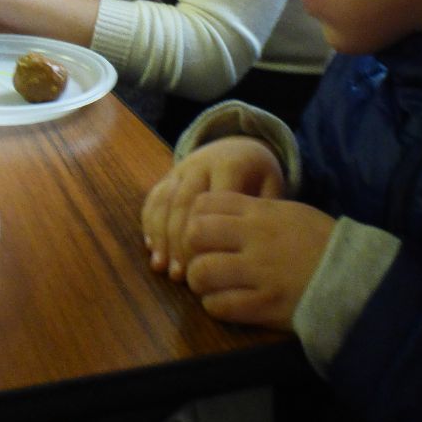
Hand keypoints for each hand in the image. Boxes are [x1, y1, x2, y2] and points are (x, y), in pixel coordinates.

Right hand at [143, 137, 283, 279]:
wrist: (239, 146)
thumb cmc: (259, 178)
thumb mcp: (271, 188)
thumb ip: (261, 215)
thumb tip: (248, 254)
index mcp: (229, 165)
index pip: (213, 202)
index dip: (207, 236)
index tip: (207, 266)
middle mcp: (201, 164)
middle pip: (183, 202)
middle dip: (178, 240)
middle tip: (178, 275)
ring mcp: (181, 168)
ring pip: (164, 201)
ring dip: (160, 236)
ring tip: (162, 267)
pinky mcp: (168, 175)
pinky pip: (154, 198)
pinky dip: (150, 224)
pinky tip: (152, 250)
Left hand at [181, 192, 334, 329]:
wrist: (356, 277)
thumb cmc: (321, 242)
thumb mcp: (288, 212)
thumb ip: (253, 211)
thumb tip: (217, 214)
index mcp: (260, 211)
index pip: (204, 203)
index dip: (195, 218)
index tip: (203, 233)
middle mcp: (255, 238)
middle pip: (195, 234)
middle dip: (191, 249)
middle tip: (201, 259)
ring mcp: (259, 273)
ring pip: (202, 272)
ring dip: (200, 281)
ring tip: (211, 285)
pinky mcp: (264, 305)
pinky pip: (220, 305)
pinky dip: (215, 305)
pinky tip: (225, 302)